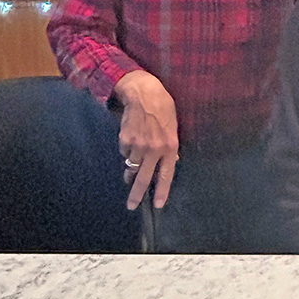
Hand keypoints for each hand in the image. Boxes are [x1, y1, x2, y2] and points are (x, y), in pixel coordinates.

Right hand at [113, 70, 178, 210]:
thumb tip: (172, 161)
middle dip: (137, 194)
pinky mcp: (125, 140)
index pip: (166, 174)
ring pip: (131, 166)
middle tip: (132, 205)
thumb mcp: (174, 126)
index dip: (162, 191)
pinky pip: (124, 152)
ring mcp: (138, 145)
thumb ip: (171, 146)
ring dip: (131, 171)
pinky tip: (132, 138)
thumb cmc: (163, 107)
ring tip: (130, 172)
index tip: (158, 205)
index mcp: (169, 146)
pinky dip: (127, 150)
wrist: (143, 93)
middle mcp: (153, 149)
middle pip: (144, 178)